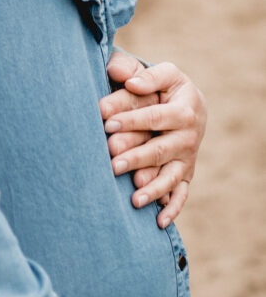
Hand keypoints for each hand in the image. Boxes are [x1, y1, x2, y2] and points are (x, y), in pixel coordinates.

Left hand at [101, 52, 206, 226]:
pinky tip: (159, 222)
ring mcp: (188, 158)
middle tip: (112, 165)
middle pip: (160, 150)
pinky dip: (172, 209)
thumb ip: (147, 75)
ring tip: (133, 199)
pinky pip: (181, 194)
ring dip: (153, 188)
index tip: (107, 124)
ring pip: (170, 176)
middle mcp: (189, 137)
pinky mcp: (185, 174)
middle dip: (136, 158)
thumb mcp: (164, 74)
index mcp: (184, 109)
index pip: (154, 116)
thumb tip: (129, 81)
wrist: (189, 104)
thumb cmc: (166, 87)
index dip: (131, 120)